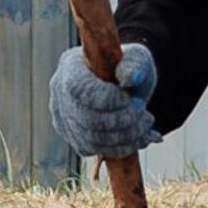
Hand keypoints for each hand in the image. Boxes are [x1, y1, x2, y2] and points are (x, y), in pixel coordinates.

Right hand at [49, 42, 159, 159]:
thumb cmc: (129, 68)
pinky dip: (118, 148)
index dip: (105, 99)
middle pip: (86, 117)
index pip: (79, 88)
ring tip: (146, 126)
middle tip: (147, 118)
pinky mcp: (70, 134)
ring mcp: (62, 115)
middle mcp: (60, 91)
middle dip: (122, 121)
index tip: (129, 100)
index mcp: (71, 65)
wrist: (125, 88)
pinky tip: (138, 138)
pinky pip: (90, 148)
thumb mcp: (138, 59)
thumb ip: (135, 64)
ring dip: (125, 137)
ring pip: (89, 137)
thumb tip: (129, 78)